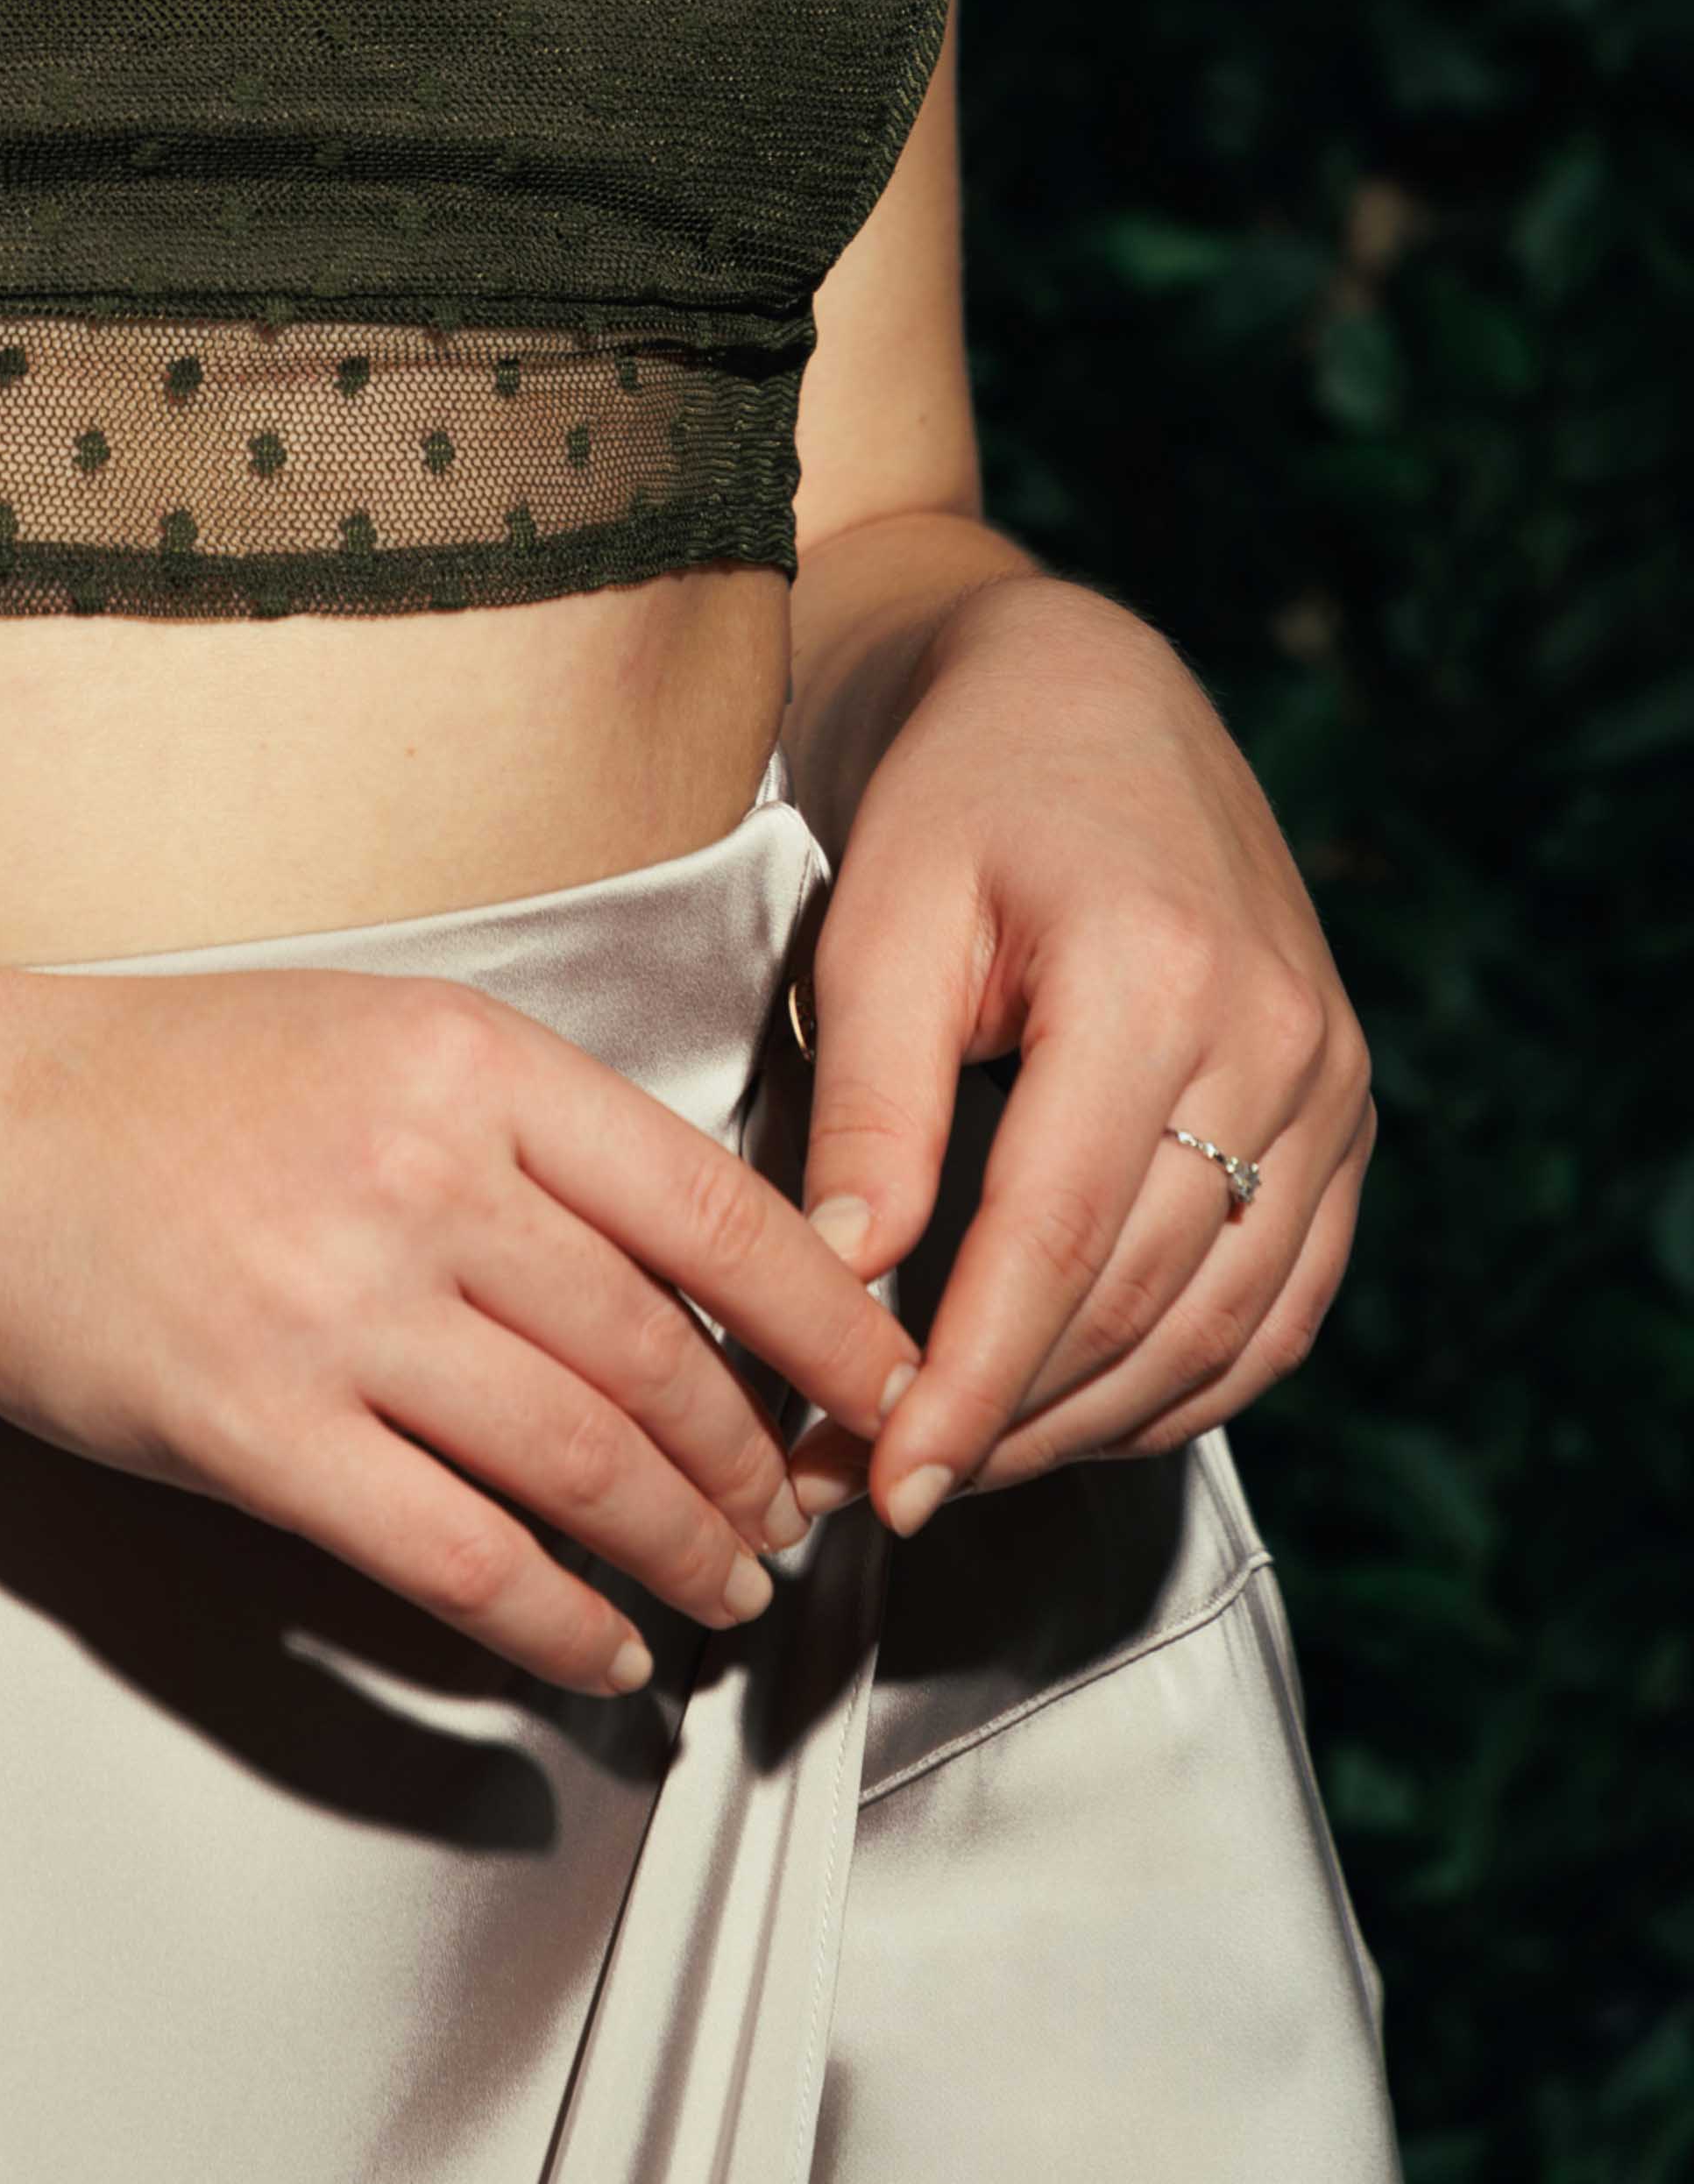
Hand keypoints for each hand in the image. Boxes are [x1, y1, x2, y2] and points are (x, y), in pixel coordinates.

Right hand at [0, 956, 923, 1695]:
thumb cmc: (167, 1085)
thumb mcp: (377, 1037)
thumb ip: (532, 1134)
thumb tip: (708, 1266)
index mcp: (466, 1062)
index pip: (714, 1209)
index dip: (830, 1321)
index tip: (889, 1386)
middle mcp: (417, 1178)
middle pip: (664, 1356)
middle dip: (761, 1462)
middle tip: (802, 1513)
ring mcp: (334, 1310)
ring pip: (583, 1465)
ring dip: (684, 1549)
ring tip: (729, 1587)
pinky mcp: (257, 1432)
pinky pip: (461, 1559)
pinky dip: (562, 1622)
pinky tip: (605, 1648)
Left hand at [790, 572, 1373, 1528]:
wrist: (1081, 694)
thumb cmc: (955, 793)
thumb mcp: (881, 921)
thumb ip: (870, 1107)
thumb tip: (839, 1281)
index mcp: (1155, 977)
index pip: (1056, 1244)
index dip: (966, 1383)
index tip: (882, 1481)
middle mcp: (1275, 1039)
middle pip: (1140, 1301)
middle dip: (1008, 1420)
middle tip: (887, 1490)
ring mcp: (1330, 1078)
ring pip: (1219, 1325)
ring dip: (1090, 1421)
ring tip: (962, 1464)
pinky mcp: (1344, 1108)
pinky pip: (1282, 1299)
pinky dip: (1185, 1380)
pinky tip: (1081, 1412)